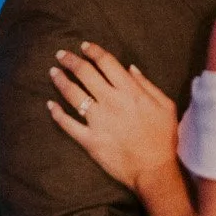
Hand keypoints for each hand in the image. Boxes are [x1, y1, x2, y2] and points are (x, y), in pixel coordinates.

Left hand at [46, 41, 178, 194]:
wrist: (154, 170)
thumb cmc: (163, 137)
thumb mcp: (165, 105)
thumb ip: (147, 84)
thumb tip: (130, 69)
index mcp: (130, 91)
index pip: (106, 63)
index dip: (93, 51)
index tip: (84, 46)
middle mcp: (111, 101)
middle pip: (85, 74)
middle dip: (71, 61)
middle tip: (61, 55)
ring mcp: (97, 121)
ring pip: (73, 94)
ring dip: (61, 81)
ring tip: (53, 72)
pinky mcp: (89, 139)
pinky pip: (68, 124)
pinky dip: (57, 113)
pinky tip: (50, 104)